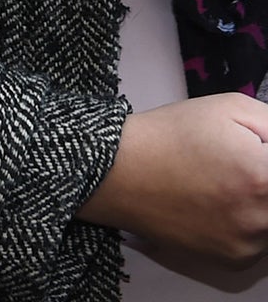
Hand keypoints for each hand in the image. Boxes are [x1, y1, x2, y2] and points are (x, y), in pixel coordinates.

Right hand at [81, 94, 267, 265]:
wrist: (116, 172)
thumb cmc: (172, 133)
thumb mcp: (230, 108)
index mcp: (266, 177)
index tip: (259, 155)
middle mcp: (263, 218)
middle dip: (266, 180)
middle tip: (239, 167)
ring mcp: (250, 245)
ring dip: (263, 203)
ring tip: (227, 184)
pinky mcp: (234, 260)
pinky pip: (260, 242)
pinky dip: (249, 224)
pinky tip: (219, 205)